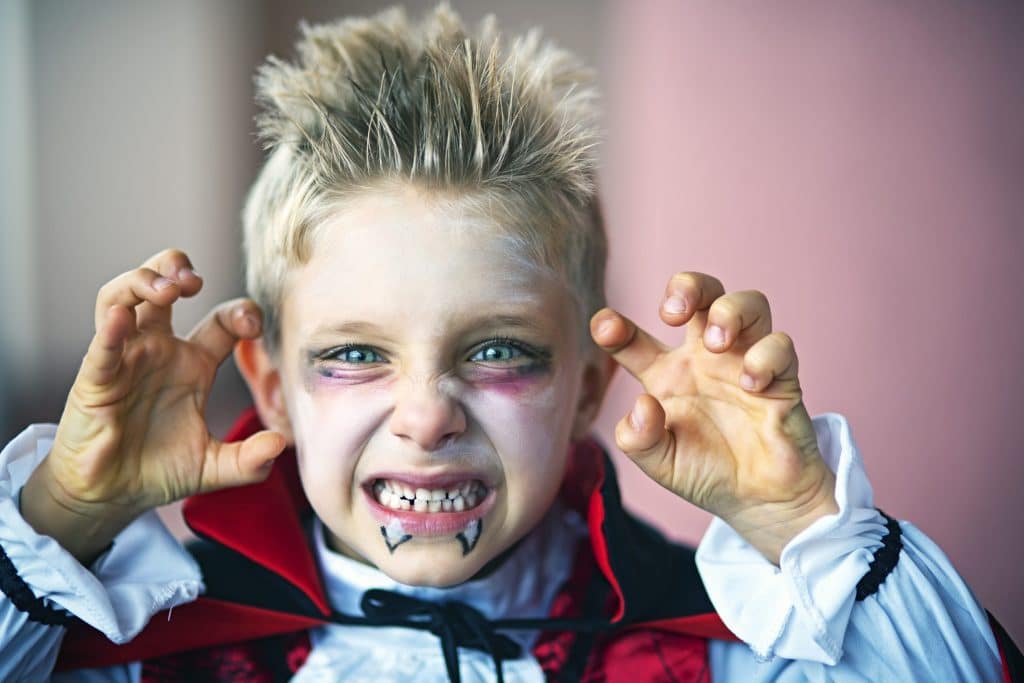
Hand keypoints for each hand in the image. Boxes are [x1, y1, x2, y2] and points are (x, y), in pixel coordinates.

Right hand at [21, 249, 285, 562]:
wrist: (110, 496)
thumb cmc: (158, 470)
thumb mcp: (214, 468)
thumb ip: (249, 460)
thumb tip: (281, 445)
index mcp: (193, 364)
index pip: (221, 321)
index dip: (240, 313)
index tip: (253, 326)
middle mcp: (158, 351)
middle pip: (161, 288)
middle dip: (174, 269)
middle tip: (193, 279)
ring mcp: (124, 360)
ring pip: (121, 299)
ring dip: (141, 283)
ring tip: (166, 288)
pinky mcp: (95, 381)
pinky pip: (101, 347)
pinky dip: (109, 329)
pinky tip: (122, 316)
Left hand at [590, 272, 836, 563]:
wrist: (758, 501)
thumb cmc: (706, 472)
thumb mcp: (659, 462)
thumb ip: (639, 438)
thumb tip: (643, 404)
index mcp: (666, 374)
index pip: (634, 338)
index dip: (615, 327)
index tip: (604, 326)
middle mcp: (704, 358)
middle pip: (701, 293)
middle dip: (687, 287)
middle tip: (672, 313)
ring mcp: (744, 361)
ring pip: (749, 303)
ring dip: (729, 311)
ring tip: (716, 343)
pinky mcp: (781, 378)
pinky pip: (780, 345)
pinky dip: (764, 356)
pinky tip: (749, 383)